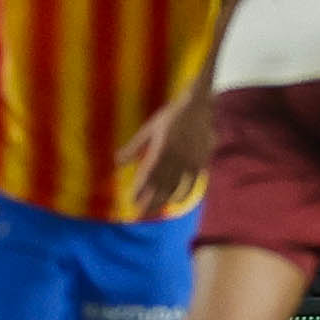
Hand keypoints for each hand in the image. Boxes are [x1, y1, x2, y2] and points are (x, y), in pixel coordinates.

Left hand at [121, 86, 213, 216]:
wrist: (198, 107)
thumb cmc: (170, 116)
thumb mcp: (150, 128)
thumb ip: (134, 147)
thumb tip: (117, 162)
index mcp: (162, 148)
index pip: (149, 175)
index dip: (140, 189)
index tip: (131, 200)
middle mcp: (177, 158)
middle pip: (162, 186)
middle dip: (150, 201)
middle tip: (139, 213)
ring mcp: (191, 162)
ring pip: (177, 188)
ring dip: (165, 201)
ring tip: (155, 210)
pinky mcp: (202, 163)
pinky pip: (192, 184)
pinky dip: (184, 194)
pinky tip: (176, 201)